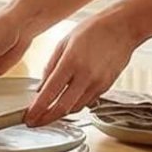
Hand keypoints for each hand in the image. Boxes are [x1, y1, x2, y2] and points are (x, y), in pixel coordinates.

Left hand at [26, 9, 145, 124]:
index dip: (37, 109)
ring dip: (60, 113)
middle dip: (46, 119)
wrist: (123, 28)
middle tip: (35, 123)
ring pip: (75, 108)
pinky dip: (75, 105)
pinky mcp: (106, 87)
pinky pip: (87, 102)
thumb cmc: (93, 30)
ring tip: (48, 112)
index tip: (29, 117)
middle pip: (62, 107)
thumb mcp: (64, 42)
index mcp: (71, 62)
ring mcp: (98, 83)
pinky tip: (67, 101)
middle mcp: (85, 76)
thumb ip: (51, 66)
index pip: (50, 93)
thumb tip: (41, 87)